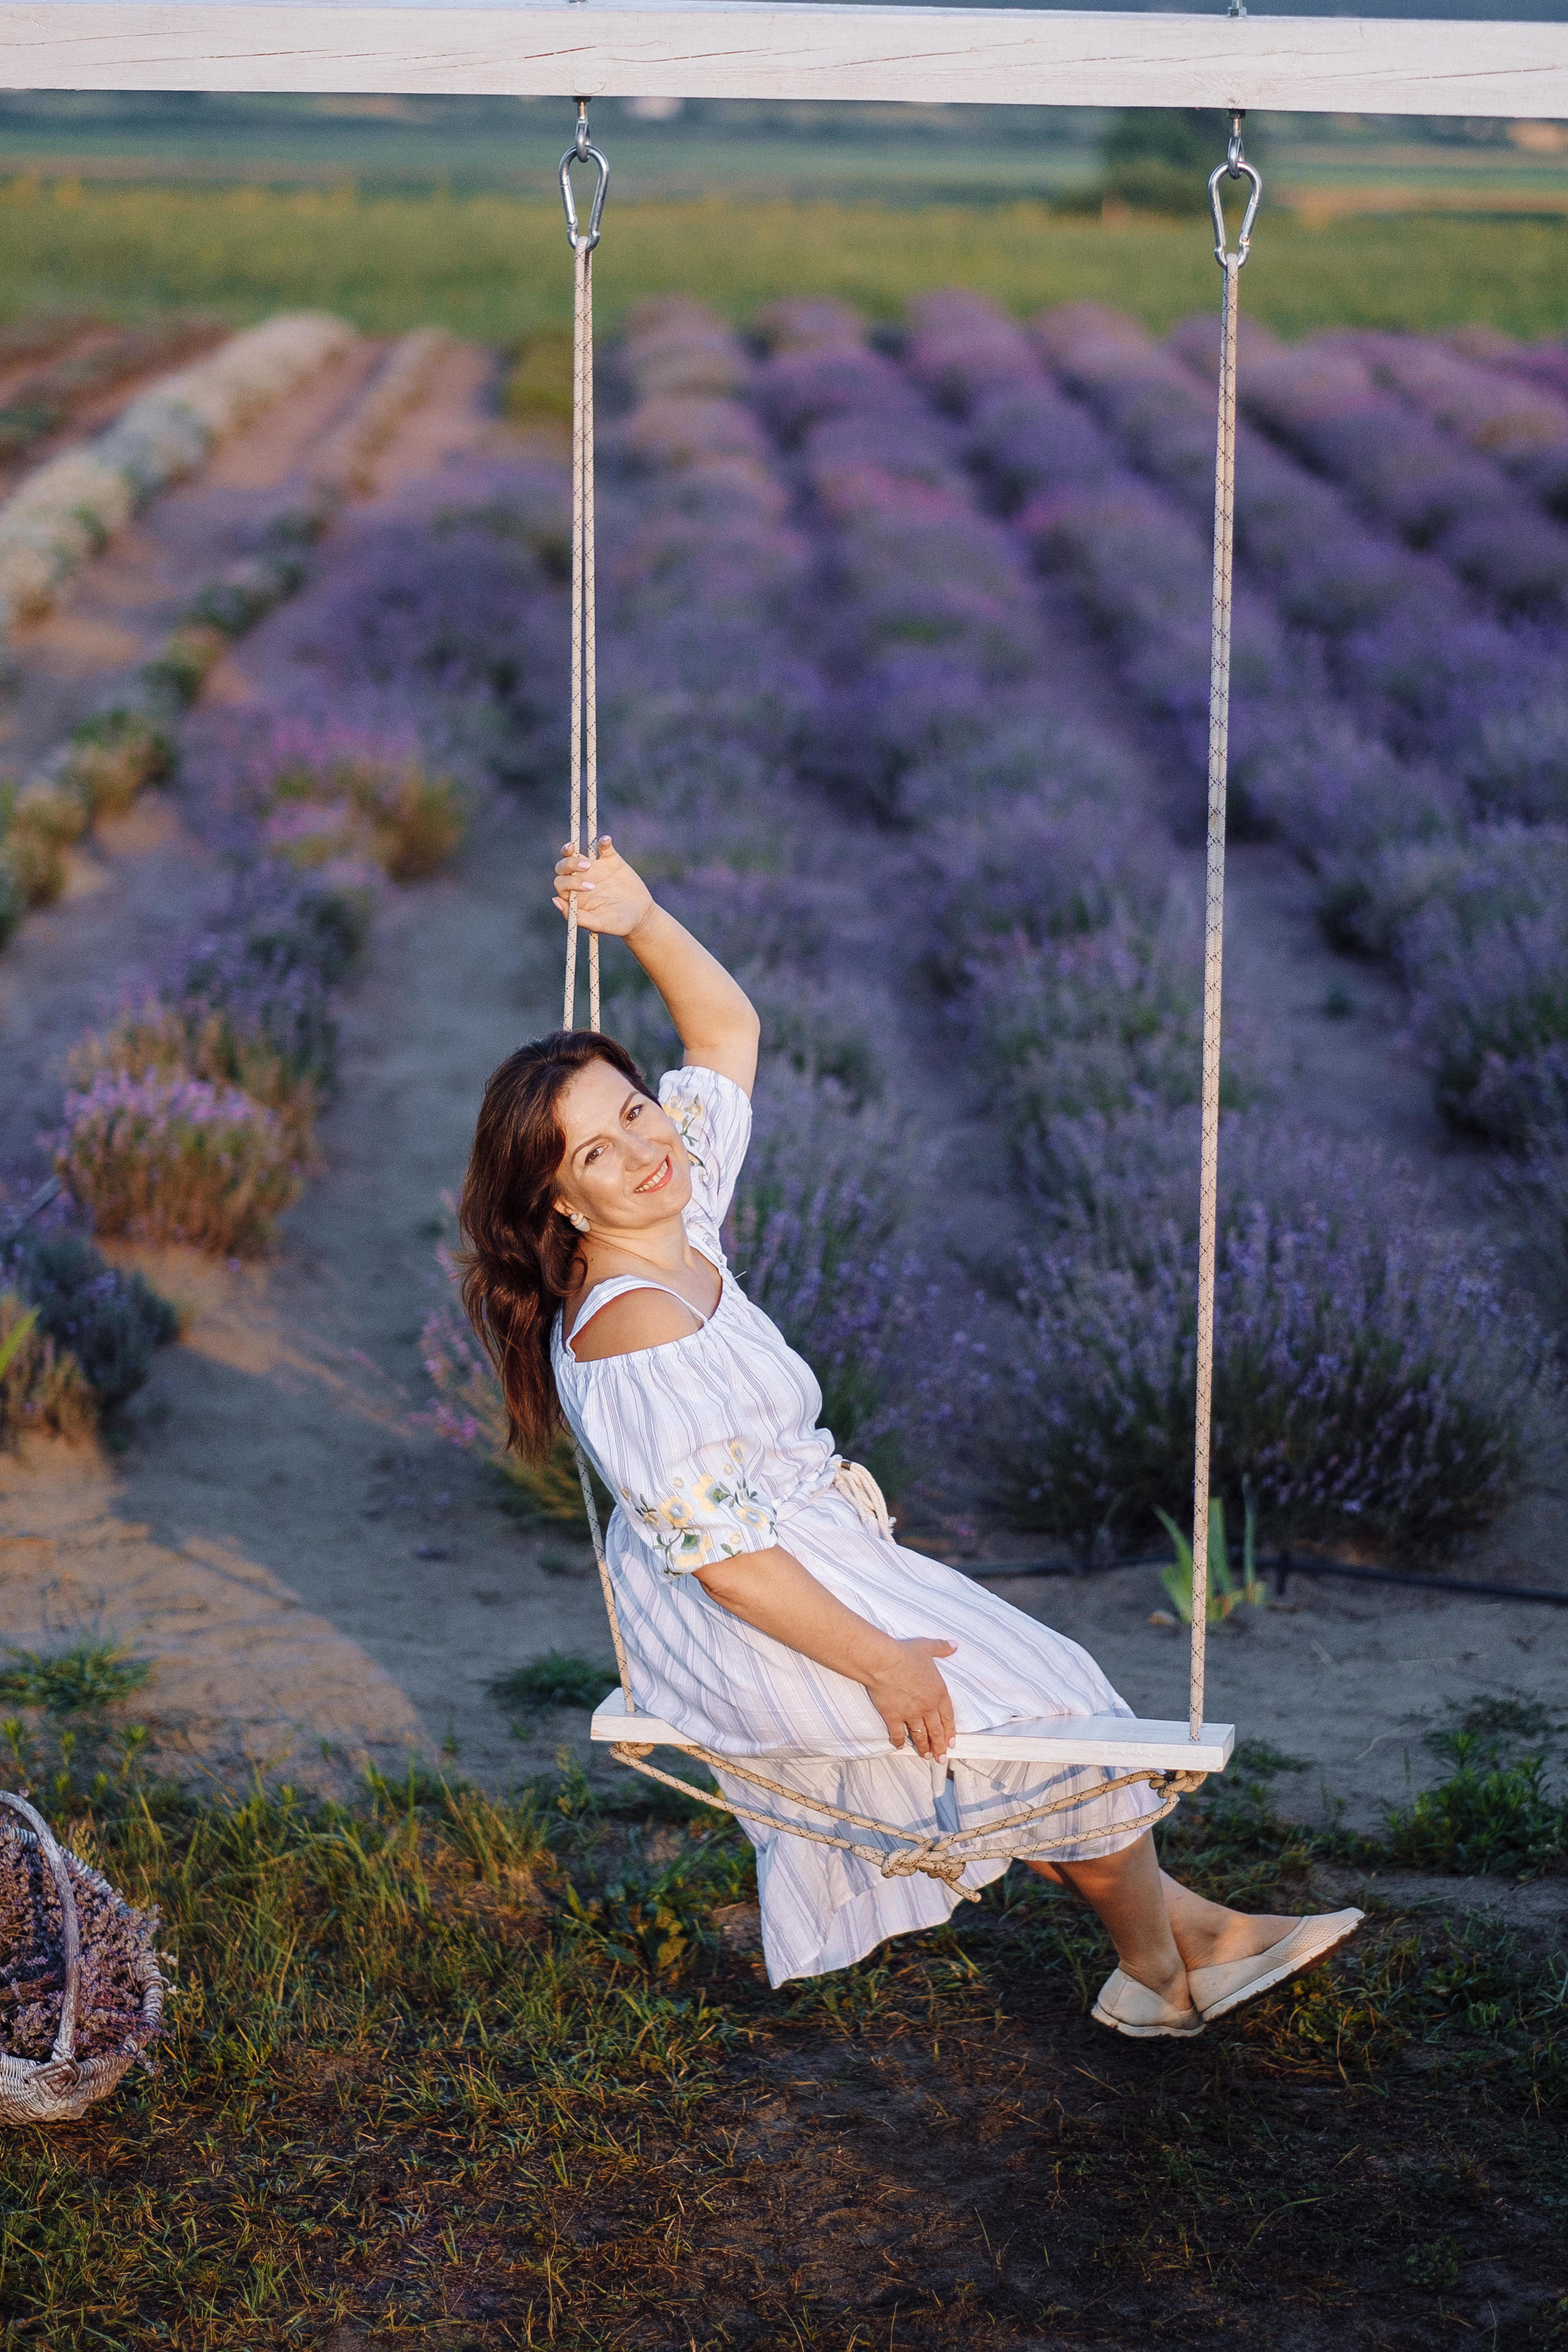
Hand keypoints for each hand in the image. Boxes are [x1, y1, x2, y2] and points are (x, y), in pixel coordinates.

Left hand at [552, 836, 654, 939]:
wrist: (641, 915)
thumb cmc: (617, 923)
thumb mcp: (599, 924)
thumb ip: (577, 917)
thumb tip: (555, 901)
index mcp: (574, 895)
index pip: (561, 883)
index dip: (570, 882)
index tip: (589, 888)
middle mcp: (579, 879)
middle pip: (563, 866)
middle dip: (570, 864)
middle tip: (587, 868)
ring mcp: (594, 868)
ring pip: (575, 854)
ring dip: (574, 851)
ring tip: (588, 861)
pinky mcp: (610, 860)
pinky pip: (602, 847)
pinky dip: (603, 842)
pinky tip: (606, 840)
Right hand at [864, 1637, 956, 1759]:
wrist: (884, 1662)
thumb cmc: (905, 1654)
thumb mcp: (927, 1647)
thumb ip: (942, 1648)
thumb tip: (955, 1644)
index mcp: (938, 1692)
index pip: (948, 1716)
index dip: (950, 1731)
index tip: (952, 1742)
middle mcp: (927, 1707)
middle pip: (936, 1730)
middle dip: (939, 1746)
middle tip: (941, 1758)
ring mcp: (910, 1714)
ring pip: (920, 1735)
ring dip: (923, 1747)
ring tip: (926, 1757)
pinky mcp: (893, 1717)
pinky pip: (898, 1733)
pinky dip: (899, 1741)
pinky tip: (900, 1746)